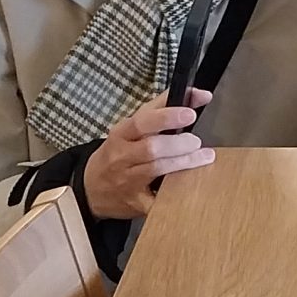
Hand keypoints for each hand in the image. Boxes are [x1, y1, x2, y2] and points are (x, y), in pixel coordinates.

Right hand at [83, 90, 213, 220]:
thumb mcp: (129, 128)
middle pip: (152, 148)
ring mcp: (128, 181)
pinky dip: (175, 193)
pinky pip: (157, 199)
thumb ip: (160, 109)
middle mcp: (122, 156)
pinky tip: (190, 186)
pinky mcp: (136, 202)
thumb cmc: (117, 153)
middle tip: (196, 141)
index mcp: (121, 134)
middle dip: (178, 143)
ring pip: (157, 169)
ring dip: (184, 162)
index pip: (142, 121)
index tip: (189, 113)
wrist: (92, 189)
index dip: (167, 116)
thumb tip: (196, 94)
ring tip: (204, 156)